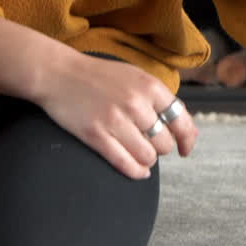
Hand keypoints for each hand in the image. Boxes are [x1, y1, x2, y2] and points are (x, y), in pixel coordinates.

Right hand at [33, 51, 198, 179]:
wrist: (58, 73)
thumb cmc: (99, 76)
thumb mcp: (136, 77)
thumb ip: (161, 100)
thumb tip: (187, 129)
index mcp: (149, 86)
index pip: (181, 120)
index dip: (187, 139)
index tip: (185, 149)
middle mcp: (135, 103)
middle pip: (164, 142)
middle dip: (161, 148)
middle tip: (150, 144)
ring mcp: (115, 120)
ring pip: (148, 156)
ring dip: (148, 160)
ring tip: (140, 153)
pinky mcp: (95, 135)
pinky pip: (125, 163)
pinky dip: (136, 171)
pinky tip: (138, 171)